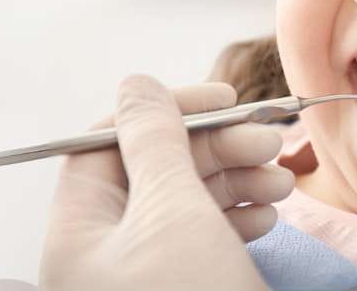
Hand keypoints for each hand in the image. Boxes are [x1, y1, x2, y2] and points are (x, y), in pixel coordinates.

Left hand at [38, 75, 291, 289]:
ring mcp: (139, 281)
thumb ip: (155, 142)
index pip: (104, 143)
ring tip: (280, 179)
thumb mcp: (175, 215)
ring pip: (182, 204)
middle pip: (149, 171)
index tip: (220, 98)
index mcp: (75, 236)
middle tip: (266, 137)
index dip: (162, 111)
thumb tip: (136, 86)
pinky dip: (235, 219)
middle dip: (212, 148)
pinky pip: (199, 241)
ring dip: (234, 179)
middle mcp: (99, 258)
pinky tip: (266, 215)